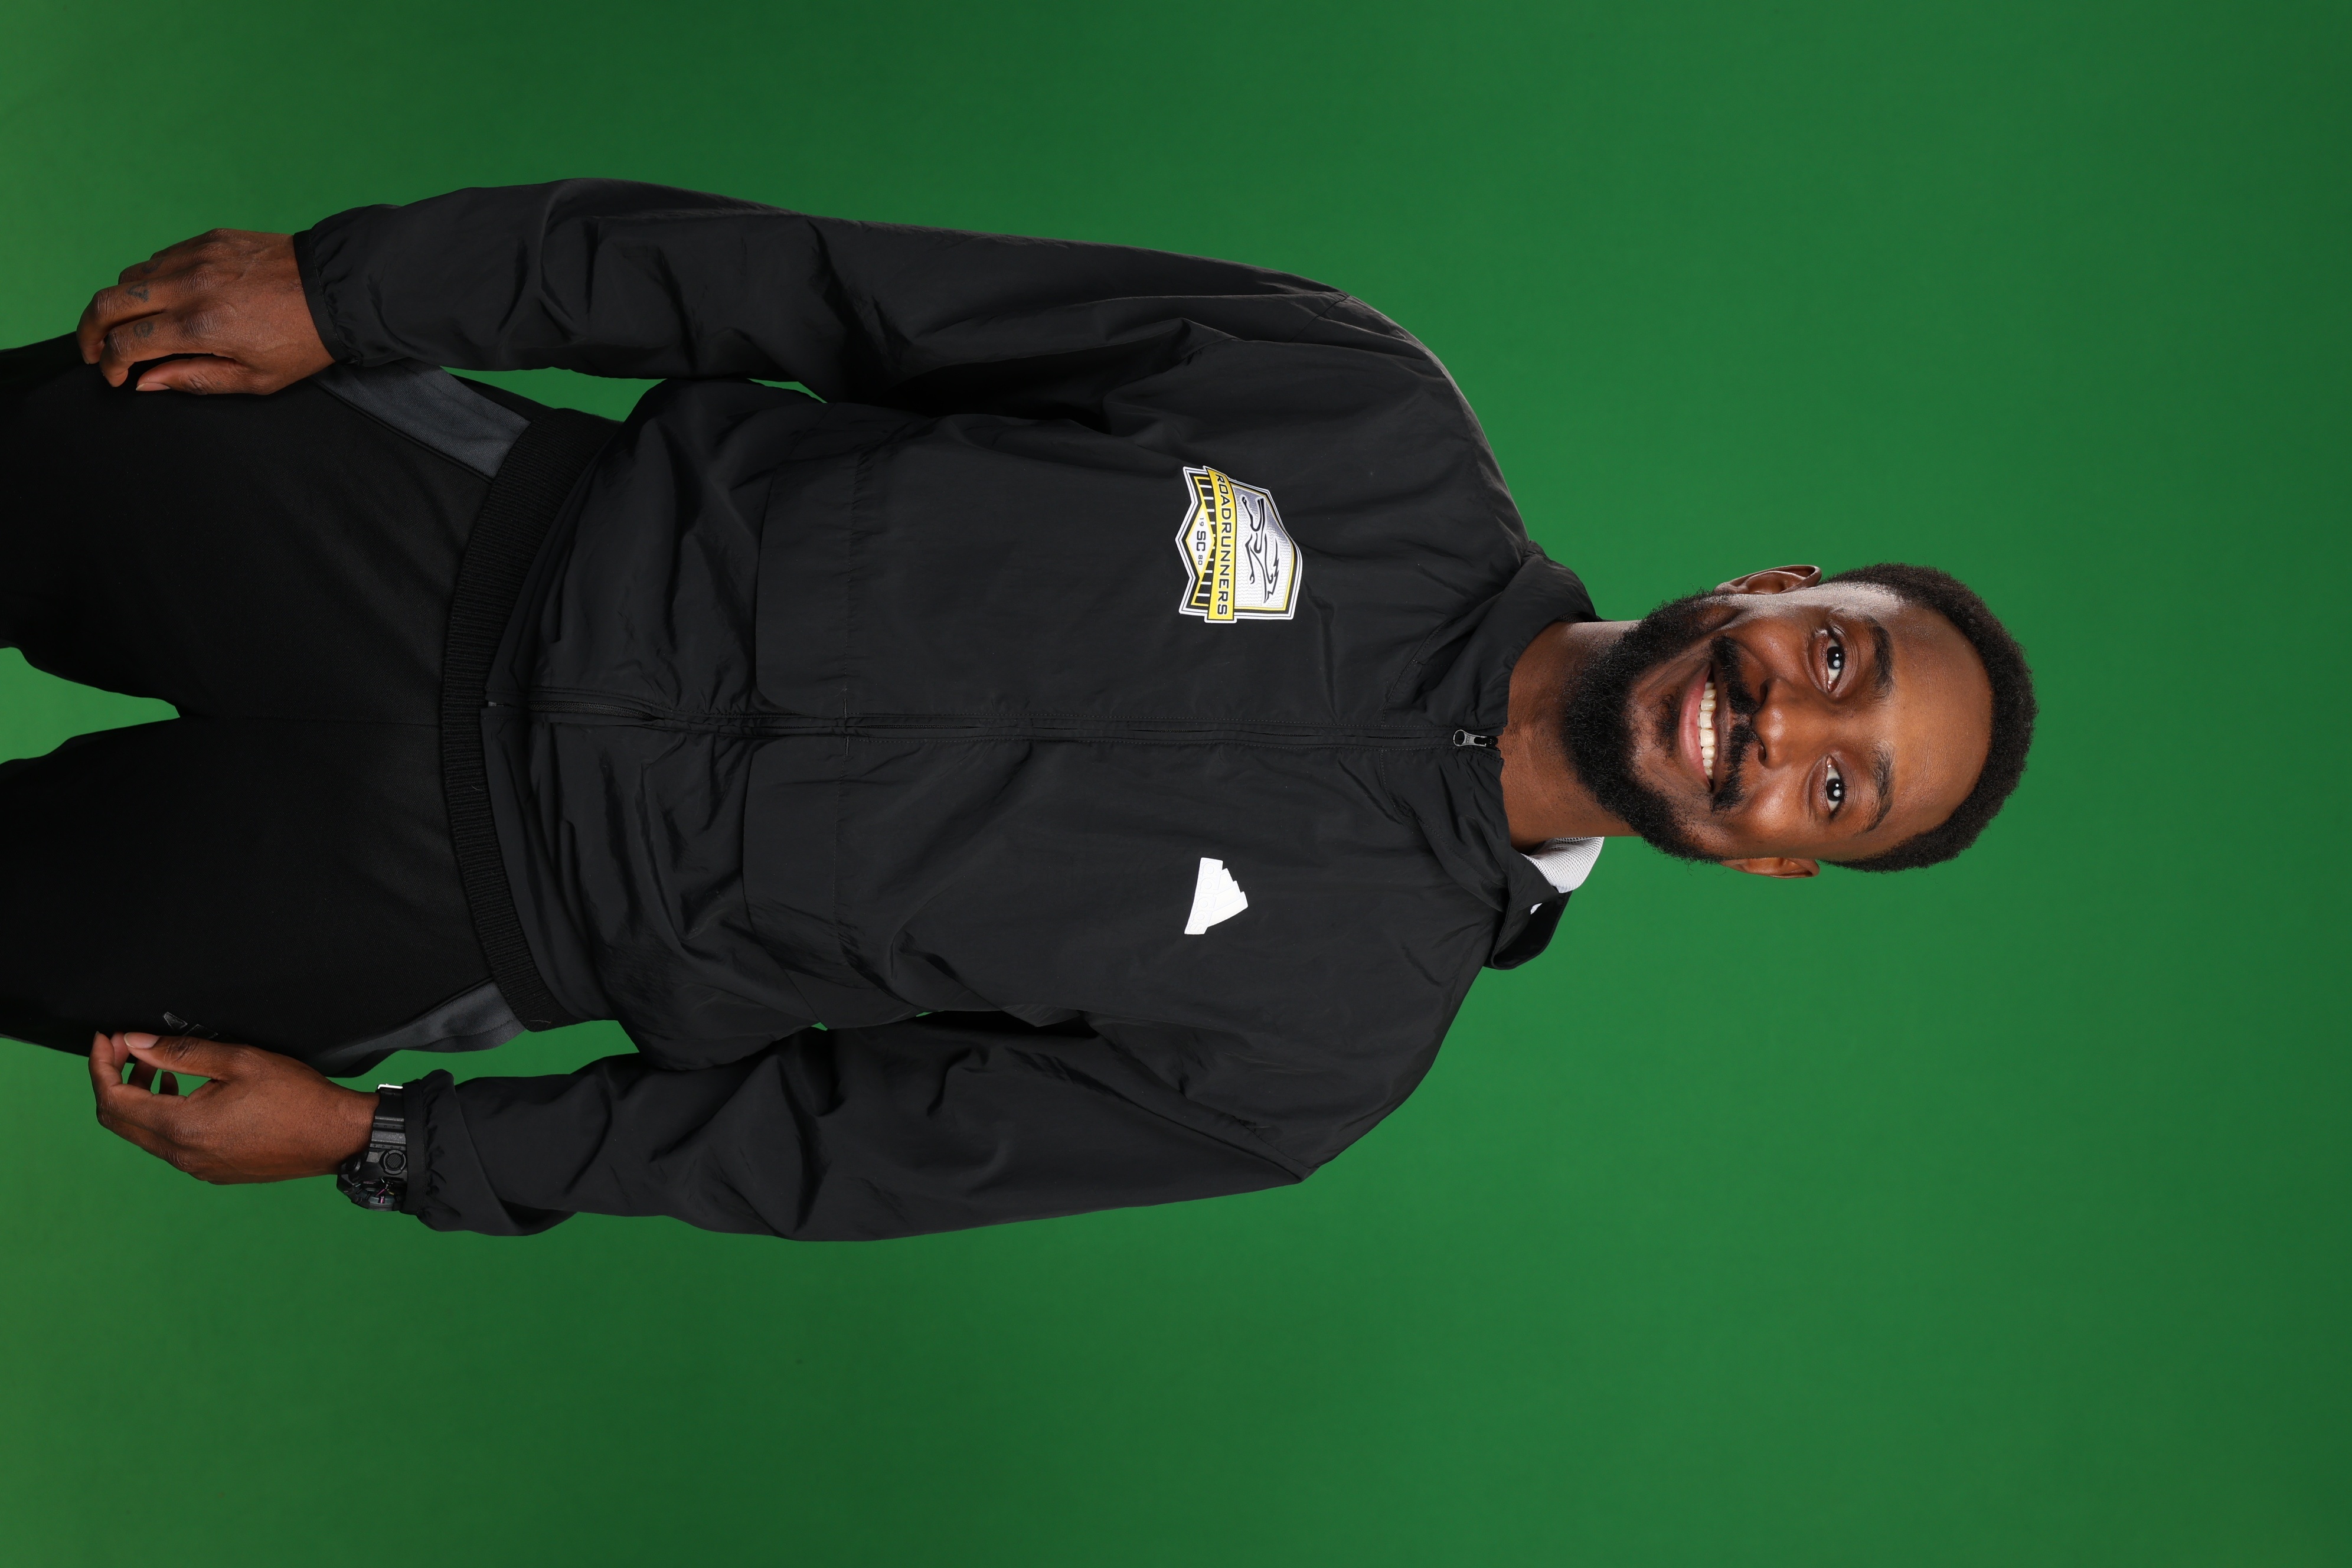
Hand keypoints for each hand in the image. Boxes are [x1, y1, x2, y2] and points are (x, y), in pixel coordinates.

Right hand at [77, 230, 334, 394]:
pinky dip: (150, 280)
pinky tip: (165, 299)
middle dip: (90, 329)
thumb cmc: (303, 342)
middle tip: (95, 349)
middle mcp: (189, 285)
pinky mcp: (209, 239)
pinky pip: (160, 257)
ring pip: (130, 276)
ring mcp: (197, 256)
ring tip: (131, 326)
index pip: (127, 342)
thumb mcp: (256, 379)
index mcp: (200, 325)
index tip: (114, 376)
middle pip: (109, 301)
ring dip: (120, 303)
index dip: (111, 364)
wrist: (339, 291)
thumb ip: (194, 379)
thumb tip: (145, 381)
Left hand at [88, 1031, 377, 1182]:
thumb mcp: (238, 1061)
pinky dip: (164, 1117)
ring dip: (140, 1099)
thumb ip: (181, 1053)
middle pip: (119, 1121)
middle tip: (127, 1049)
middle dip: (114, 1081)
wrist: (336, 1137)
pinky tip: (188, 1094)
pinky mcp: (213, 1171)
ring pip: (144, 1134)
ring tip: (159, 1068)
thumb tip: (136, 1044)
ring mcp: (196, 1167)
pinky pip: (170, 1145)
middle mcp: (182, 1155)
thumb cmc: (296, 1097)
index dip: (101, 1066)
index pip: (114, 1100)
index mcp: (183, 1127)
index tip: (107, 1041)